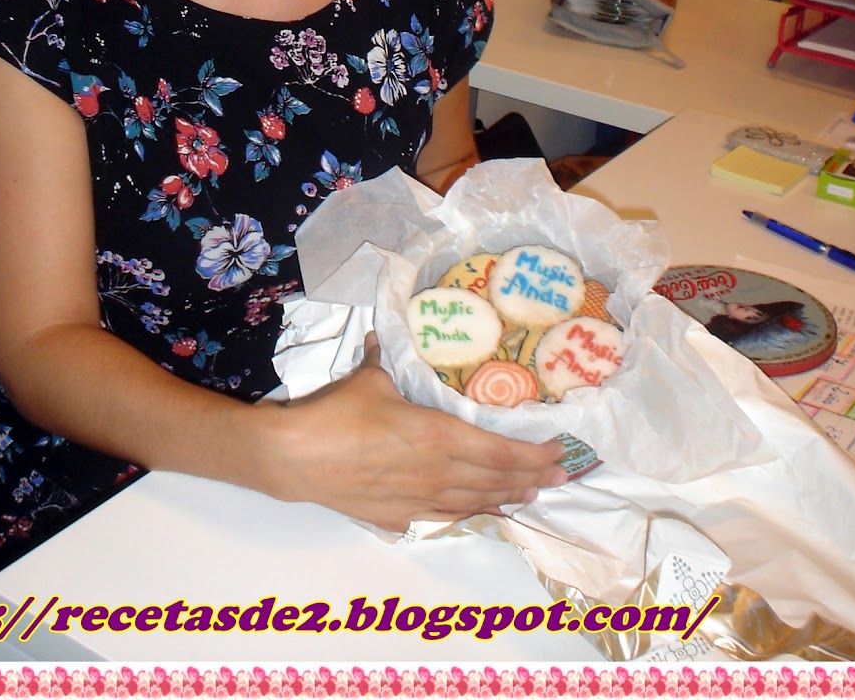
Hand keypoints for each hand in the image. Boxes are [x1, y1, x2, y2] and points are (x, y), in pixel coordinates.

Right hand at [257, 335, 568, 532]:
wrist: (296, 458)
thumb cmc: (338, 413)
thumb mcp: (370, 380)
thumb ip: (383, 361)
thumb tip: (378, 337)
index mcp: (439, 437)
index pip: (501, 452)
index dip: (533, 455)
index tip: (558, 452)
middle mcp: (438, 473)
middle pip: (495, 481)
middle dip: (531, 479)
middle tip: (559, 476)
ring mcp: (419, 500)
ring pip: (473, 503)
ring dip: (504, 498)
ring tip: (527, 496)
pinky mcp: (396, 517)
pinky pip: (441, 515)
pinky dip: (465, 512)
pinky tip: (474, 512)